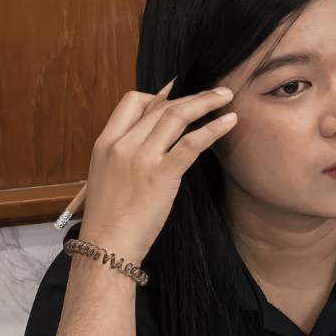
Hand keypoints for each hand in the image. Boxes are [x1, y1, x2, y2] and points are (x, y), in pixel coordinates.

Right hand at [77, 81, 237, 262]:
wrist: (107, 245)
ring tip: (226, 96)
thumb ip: (124, 153)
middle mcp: (122, 144)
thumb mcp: (107, 176)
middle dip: (191, 95)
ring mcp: (141, 158)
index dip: (159, 94)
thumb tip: (148, 139)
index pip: (131, 102)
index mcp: (105, 142)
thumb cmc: (110, 217)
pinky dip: (214, 128)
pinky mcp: (162, 174)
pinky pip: (192, 142)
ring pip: (177, 116)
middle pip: (160, 106)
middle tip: (215, 91)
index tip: (179, 92)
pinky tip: (229, 121)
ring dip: (205, 102)